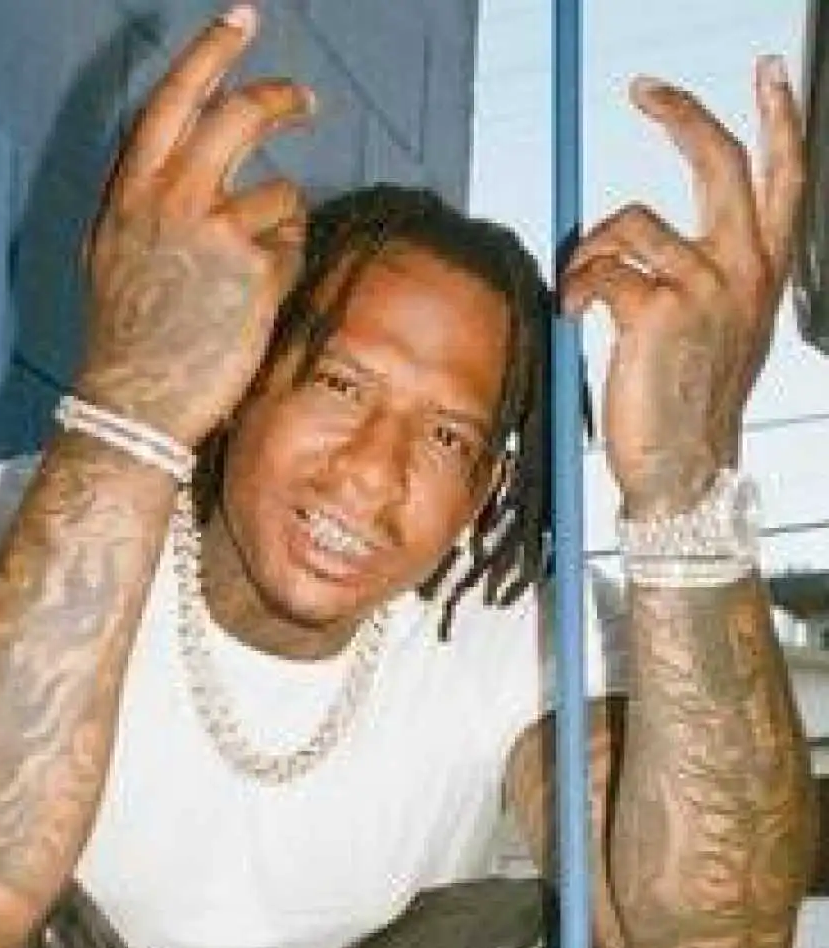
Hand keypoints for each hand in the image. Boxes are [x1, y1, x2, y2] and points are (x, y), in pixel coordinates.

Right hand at [77, 5, 314, 445]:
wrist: (134, 404)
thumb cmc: (128, 339)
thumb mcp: (114, 256)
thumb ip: (147, 205)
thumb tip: (192, 172)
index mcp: (129, 194)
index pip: (172, 101)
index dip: (209, 53)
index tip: (242, 18)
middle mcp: (168, 199)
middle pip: (239, 116)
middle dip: (280, 99)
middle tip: (308, 101)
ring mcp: (214, 231)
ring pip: (281, 195)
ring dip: (281, 229)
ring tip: (250, 279)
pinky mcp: (254, 269)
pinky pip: (293, 248)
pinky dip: (284, 269)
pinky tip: (254, 304)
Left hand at [562, 56, 803, 517]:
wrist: (682, 466)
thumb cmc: (686, 400)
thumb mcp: (710, 330)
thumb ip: (691, 279)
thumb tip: (632, 248)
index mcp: (760, 274)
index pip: (783, 180)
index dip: (780, 120)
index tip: (769, 74)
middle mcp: (743, 272)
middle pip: (719, 163)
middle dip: (682, 114)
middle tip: (644, 88)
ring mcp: (704, 288)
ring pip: (630, 223)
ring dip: (589, 250)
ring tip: (577, 291)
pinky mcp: (656, 310)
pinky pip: (599, 270)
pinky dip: (574, 287)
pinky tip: (572, 314)